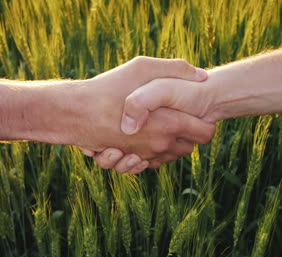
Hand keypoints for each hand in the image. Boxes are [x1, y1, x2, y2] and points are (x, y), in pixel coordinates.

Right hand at [74, 57, 213, 172]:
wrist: (76, 113)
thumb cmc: (108, 88)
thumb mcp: (143, 68)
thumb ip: (176, 69)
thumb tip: (202, 76)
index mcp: (171, 123)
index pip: (206, 134)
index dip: (206, 124)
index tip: (198, 114)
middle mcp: (160, 144)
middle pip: (188, 149)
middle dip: (186, 136)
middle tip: (176, 118)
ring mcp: (144, 155)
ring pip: (167, 158)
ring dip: (166, 146)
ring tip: (154, 126)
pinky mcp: (128, 160)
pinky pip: (146, 164)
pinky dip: (146, 154)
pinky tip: (139, 138)